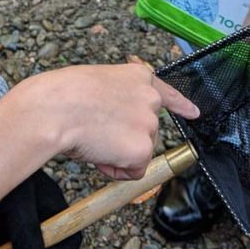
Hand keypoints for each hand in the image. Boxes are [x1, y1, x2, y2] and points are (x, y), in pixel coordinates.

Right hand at [33, 61, 199, 181]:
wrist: (56, 108)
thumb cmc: (63, 95)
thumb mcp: (96, 84)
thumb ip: (115, 97)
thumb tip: (113, 124)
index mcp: (138, 77)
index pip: (166, 92)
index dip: (180, 104)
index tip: (193, 112)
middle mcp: (150, 98)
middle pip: (145, 131)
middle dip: (123, 138)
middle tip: (95, 131)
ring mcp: (149, 123)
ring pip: (137, 152)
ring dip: (116, 154)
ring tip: (92, 138)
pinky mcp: (142, 149)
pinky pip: (132, 171)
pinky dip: (114, 170)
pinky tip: (97, 154)